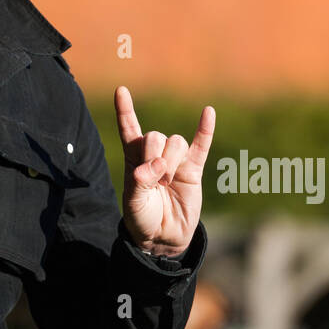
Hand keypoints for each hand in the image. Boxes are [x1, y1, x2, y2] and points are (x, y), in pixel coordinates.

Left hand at [114, 86, 214, 258]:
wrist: (163, 237)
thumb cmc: (142, 217)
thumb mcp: (133, 202)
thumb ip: (141, 181)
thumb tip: (156, 165)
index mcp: (134, 158)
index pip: (129, 129)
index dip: (125, 110)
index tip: (121, 90)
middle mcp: (155, 155)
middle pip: (156, 136)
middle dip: (154, 154)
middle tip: (154, 178)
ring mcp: (175, 161)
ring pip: (176, 142)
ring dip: (171, 159)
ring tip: (167, 181)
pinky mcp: (193, 170)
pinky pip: (202, 145)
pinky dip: (205, 129)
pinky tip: (208, 112)